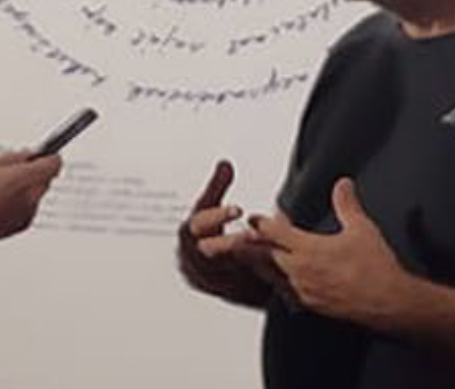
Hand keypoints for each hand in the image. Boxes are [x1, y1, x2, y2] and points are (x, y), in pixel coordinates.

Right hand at [0, 150, 60, 247]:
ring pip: (37, 194)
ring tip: (2, 189)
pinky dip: (20, 204)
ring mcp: (29, 213)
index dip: (50, 157)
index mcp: (25, 178)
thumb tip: (28, 155)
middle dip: (35, 173)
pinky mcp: (23, 224)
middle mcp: (32, 197)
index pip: (55, 163)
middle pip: (46, 179)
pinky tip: (0, 202)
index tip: (45, 154)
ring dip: (27, 189)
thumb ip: (15, 157)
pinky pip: (29, 208)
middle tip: (15, 170)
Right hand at [177, 160, 284, 303]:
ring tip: (262, 252)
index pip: (198, 224)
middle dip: (229, 244)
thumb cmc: (210, 233)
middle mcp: (194, 257)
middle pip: (207, 252)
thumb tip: (224, 164)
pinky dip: (247, 278)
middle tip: (252, 236)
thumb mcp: (212, 208)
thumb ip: (217, 188)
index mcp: (190, 233)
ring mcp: (206, 276)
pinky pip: (233, 288)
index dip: (217, 216)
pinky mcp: (219, 291)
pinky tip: (264, 268)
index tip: (238, 210)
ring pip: (222, 272)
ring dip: (242, 263)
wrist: (210, 264)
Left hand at [250, 177, 413, 327]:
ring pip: (270, 277)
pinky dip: (277, 286)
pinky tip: (279, 285)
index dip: (261, 223)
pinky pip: (285, 295)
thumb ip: (347, 204)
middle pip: (264, 256)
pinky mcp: (311, 306)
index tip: (253, 218)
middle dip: (251, 245)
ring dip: (260, 266)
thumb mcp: (362, 228)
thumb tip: (342, 186)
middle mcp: (300, 271)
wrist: (388, 302)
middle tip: (240, 238)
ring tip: (252, 259)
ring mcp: (303, 290)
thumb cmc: (376, 269)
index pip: (274, 232)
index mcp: (308, 249)